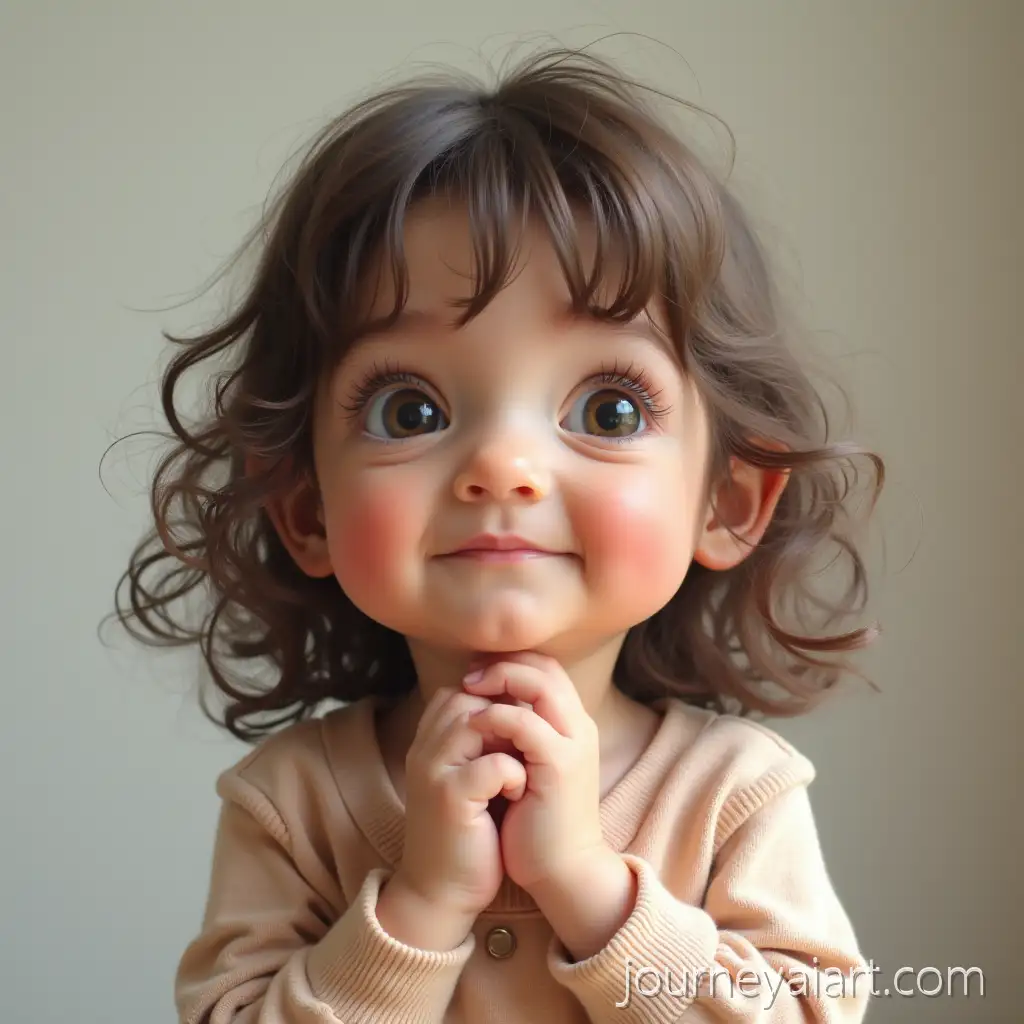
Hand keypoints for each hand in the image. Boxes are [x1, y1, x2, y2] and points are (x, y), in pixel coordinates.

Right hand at [388, 687, 527, 922]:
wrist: (441, 893)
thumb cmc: (467, 834)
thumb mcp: (470, 778)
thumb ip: (481, 743)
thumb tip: (517, 707)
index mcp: (428, 742)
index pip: (458, 691)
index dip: (494, 700)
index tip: (518, 728)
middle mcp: (424, 749)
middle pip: (467, 698)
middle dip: (505, 715)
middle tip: (526, 747)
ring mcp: (434, 770)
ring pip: (478, 721)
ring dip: (511, 740)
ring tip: (525, 767)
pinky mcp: (451, 797)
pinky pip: (493, 764)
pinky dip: (515, 775)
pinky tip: (519, 794)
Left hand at [462, 652, 604, 892]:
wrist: (562, 871)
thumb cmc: (535, 821)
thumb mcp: (526, 766)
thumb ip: (516, 735)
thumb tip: (482, 705)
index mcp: (571, 724)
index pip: (546, 668)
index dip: (511, 661)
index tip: (475, 668)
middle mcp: (578, 726)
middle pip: (546, 666)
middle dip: (503, 662)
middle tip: (469, 673)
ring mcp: (573, 743)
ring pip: (541, 684)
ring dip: (500, 679)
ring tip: (468, 689)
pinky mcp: (561, 765)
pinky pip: (527, 724)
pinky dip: (497, 716)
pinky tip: (474, 724)